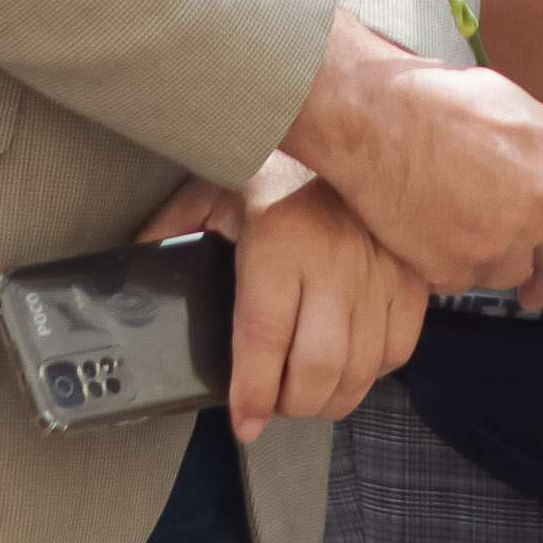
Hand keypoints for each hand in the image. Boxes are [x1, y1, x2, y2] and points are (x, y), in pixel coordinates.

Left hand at [147, 154, 428, 438]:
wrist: (349, 120)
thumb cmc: (274, 159)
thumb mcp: (211, 189)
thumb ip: (171, 230)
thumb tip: (132, 267)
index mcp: (277, 239)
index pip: (261, 338)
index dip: (252, 392)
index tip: (244, 422)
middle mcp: (332, 258)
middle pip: (316, 366)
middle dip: (291, 405)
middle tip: (273, 406)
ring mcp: (377, 268)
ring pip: (361, 366)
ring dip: (332, 398)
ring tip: (308, 396)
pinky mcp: (410, 273)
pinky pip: (399, 346)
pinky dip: (374, 370)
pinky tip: (351, 365)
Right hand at [287, 17, 542, 312]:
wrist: (373, 118)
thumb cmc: (437, 101)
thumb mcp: (517, 109)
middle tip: (541, 285)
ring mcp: (500, 240)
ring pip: (513, 273)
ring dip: (496, 260)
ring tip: (461, 220)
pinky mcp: (457, 267)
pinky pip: (467, 281)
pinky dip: (454, 265)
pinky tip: (433, 229)